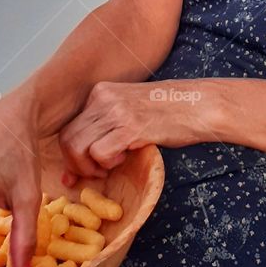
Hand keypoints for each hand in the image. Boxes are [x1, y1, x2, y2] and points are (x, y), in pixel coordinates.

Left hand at [58, 79, 208, 185]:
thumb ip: (105, 126)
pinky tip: (124, 158)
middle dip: (75, 165)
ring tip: (110, 167)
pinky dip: (107, 164)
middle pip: (67, 138)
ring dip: (90, 167)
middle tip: (96, 174)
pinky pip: (99, 153)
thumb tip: (79, 159)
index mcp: (100, 92)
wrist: (198, 105)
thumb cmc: (167, 112)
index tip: (77, 172)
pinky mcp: (128, 126)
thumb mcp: (129, 110)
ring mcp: (114, 111)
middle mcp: (102, 98)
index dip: (70, 154)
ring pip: (77, 147)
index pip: (68, 126)